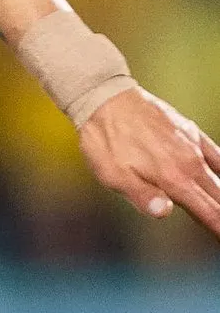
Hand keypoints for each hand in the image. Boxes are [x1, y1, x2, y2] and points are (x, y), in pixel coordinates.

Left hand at [79, 87, 219, 236]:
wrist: (105, 99)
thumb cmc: (105, 142)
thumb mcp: (112, 174)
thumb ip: (141, 195)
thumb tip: (165, 212)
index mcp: (172, 178)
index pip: (207, 211)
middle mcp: (189, 164)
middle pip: (219, 197)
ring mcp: (192, 147)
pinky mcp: (191, 133)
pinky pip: (217, 154)